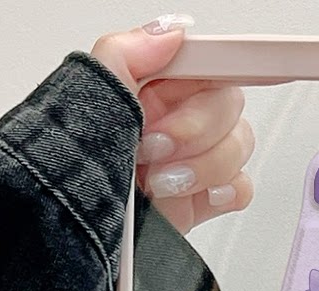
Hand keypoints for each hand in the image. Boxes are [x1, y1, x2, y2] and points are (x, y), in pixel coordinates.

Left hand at [92, 16, 253, 232]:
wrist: (80, 229)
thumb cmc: (77, 169)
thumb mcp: (90, 97)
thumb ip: (128, 52)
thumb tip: (171, 32)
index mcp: (156, 85)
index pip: (209, 62)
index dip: (220, 68)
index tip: (214, 84)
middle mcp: (179, 118)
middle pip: (229, 105)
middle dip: (194, 131)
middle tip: (154, 148)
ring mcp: (196, 159)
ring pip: (239, 146)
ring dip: (201, 167)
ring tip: (158, 182)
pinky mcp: (206, 197)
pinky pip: (241, 187)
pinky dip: (223, 192)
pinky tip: (189, 196)